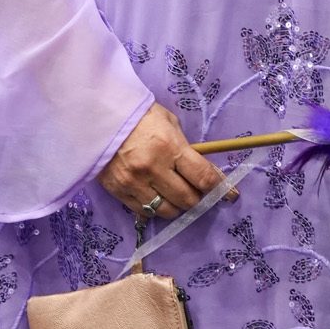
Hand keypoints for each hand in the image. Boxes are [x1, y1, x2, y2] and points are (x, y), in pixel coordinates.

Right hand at [98, 102, 225, 219]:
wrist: (98, 117)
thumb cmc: (140, 116)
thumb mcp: (170, 124)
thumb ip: (185, 149)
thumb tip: (204, 172)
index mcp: (170, 147)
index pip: (203, 177)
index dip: (220, 188)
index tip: (230, 194)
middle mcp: (153, 168)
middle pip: (187, 199)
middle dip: (198, 198)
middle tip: (198, 192)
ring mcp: (134, 183)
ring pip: (166, 211)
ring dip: (177, 207)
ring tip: (177, 196)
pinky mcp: (118, 192)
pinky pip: (144, 212)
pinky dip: (155, 208)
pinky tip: (156, 197)